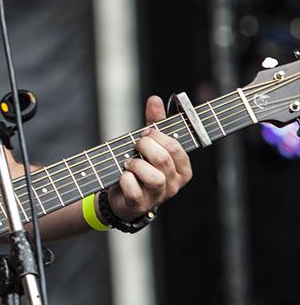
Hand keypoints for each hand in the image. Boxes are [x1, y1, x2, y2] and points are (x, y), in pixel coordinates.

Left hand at [106, 95, 192, 221]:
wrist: (123, 196)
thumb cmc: (141, 168)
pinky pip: (133, 189)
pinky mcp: (140, 205)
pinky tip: (123, 176)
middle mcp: (174, 184)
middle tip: (136, 145)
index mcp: (182, 169)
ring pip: (152, 176)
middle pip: (163, 158)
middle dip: (144, 146)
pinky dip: (124, 179)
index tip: (146, 133)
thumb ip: (155, 123)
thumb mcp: (150, 145)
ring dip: (135, 164)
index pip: (175, 147)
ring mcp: (158, 196)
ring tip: (129, 163)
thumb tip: (154, 99)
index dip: (157, 136)